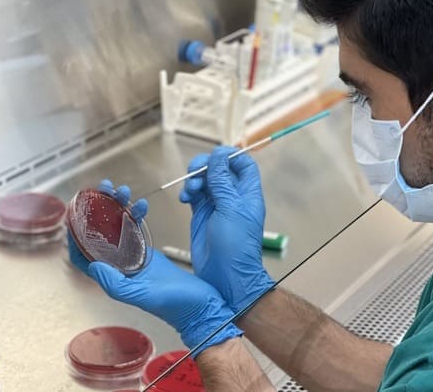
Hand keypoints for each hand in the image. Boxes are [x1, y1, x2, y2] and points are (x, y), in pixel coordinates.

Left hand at [69, 181, 241, 354]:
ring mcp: (135, 260)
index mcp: (114, 279)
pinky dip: (138, 216)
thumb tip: (94, 265)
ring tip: (122, 191)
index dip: (77, 234)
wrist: (201, 307)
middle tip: (105, 189)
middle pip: (101, 235)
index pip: (85, 255)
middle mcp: (120, 268)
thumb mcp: (143, 296)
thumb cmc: (176, 305)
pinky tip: (141, 205)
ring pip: (119, 229)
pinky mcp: (149, 254)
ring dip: (119, 208)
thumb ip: (116, 284)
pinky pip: (138, 230)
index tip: (75, 212)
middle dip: (100, 210)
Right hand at [179, 147, 274, 312]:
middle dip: (206, 166)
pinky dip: (188, 192)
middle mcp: (233, 197)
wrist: (225, 277)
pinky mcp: (202, 215)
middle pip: (220, 169)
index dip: (230, 156)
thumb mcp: (230, 209)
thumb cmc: (236, 246)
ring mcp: (217, 205)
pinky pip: (194, 195)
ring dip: (194, 180)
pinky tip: (184, 199)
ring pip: (204, 181)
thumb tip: (218, 157)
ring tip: (190, 191)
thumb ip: (223, 182)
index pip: (243, 164)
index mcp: (248, 193)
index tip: (215, 156)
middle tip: (194, 171)